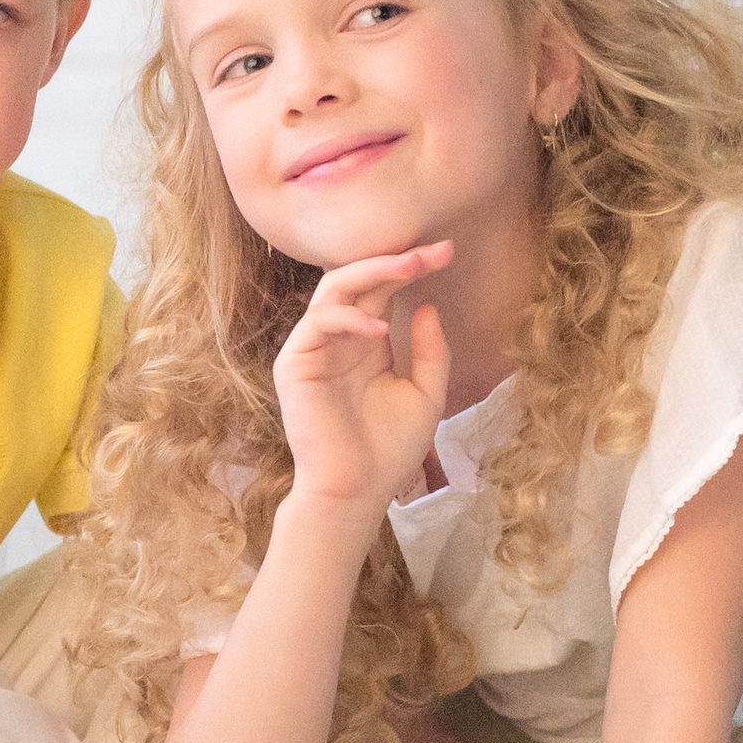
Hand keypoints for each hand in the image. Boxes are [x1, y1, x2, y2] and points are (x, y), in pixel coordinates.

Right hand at [275, 242, 452, 511]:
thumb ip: (430, 352)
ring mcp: (313, 348)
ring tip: (409, 267)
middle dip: (394, 260)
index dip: (412, 267)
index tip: (448, 251)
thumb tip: (429, 306)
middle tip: (431, 250)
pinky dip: (350, 318)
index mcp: (365, 342)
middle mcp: (337, 338)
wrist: (356, 491)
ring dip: (372, 273)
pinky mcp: (294, 364)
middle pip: (358, 279)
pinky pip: (318, 323)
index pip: (383, 289)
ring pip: (333, 289)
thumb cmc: (388, 450)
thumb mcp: (425, 394)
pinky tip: (380, 329)